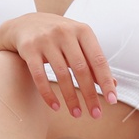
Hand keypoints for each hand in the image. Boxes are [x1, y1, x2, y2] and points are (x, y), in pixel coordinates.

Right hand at [0, 14, 116, 117]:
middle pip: (81, 69)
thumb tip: (113, 85)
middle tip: (96, 114)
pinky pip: (40, 76)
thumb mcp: (78, 42)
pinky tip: (56, 107)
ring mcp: (46, 40)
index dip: (106, 82)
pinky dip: (48, 94)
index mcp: (83, 31)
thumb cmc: (59, 37)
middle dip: (90, 95)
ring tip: (77, 114)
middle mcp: (65, 32)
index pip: (98, 60)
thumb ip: (93, 62)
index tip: (112, 101)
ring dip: (71, 98)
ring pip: (62, 74)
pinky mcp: (29, 49)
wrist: (25, 24)